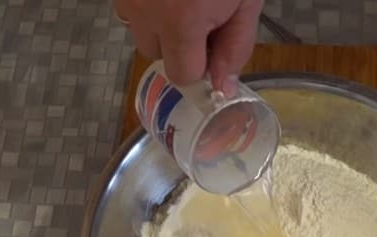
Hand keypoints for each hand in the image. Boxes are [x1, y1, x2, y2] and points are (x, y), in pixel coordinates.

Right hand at [115, 0, 262, 96]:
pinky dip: (148, 5)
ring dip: (160, 26)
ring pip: (140, 32)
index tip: (214, 45)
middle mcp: (146, 12)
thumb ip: (235, 47)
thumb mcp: (246, 0)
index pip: (183, 75)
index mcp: (181, 20)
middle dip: (179, 45)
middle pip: (158, 56)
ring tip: (183, 0)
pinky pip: (130, 9)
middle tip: (202, 14)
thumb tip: (223, 88)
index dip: (201, 65)